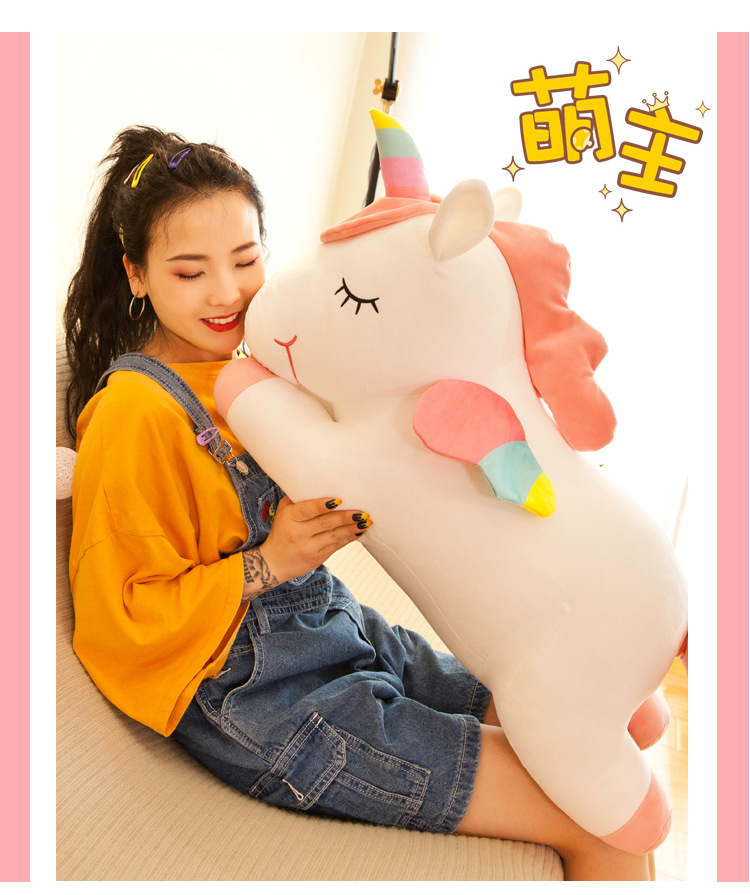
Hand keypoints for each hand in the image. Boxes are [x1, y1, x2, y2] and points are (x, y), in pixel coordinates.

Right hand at [241, 497, 371, 599]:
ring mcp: (307, 547)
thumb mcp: (284, 511)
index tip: (339, 500)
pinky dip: (349, 538)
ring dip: (352, 528)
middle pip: (325, 523)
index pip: (307, 510)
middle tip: (362, 511)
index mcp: (288, 517)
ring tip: (366, 520)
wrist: (273, 562)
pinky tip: (359, 531)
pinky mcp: (316, 558)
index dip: (322, 505)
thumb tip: (321, 479)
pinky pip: (336, 546)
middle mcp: (297, 533)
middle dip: (346, 517)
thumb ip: (299, 497)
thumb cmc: (283, 529)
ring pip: (334, 535)